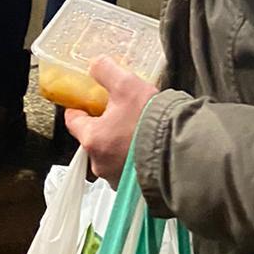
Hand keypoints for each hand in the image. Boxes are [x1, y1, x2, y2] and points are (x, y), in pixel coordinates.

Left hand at [65, 57, 159, 185]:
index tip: (87, 102)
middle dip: (105, 126)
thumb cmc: (151, 121)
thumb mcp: (127, 85)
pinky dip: (133, 159)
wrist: (181, 152)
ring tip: (138, 131)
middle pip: (93, 138)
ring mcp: (116, 179)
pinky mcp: (134, 189)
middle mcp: (99, 163)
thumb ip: (106, 71)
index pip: (72, 120)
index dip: (80, 107)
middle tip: (121, 114)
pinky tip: (146, 147)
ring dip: (120, 144)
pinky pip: (127, 170)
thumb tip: (95, 64)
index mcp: (92, 139)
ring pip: (111, 155)